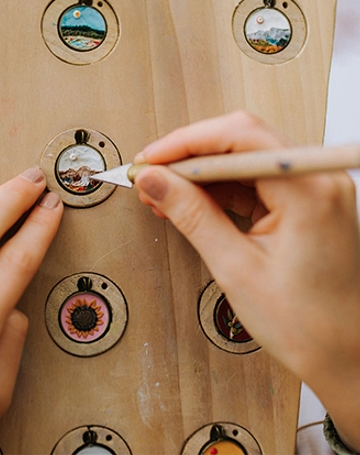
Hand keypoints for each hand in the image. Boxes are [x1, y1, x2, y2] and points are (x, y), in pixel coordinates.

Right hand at [134, 111, 359, 450]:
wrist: (341, 355)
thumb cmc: (307, 323)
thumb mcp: (236, 268)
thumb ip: (192, 215)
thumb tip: (156, 181)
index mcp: (309, 191)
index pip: (238, 137)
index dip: (185, 143)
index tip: (150, 159)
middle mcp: (316, 179)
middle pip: (239, 141)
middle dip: (187, 156)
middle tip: (150, 175)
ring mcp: (310, 189)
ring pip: (240, 159)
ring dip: (197, 174)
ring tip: (162, 193)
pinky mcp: (300, 202)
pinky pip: (249, 181)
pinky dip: (215, 189)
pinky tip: (188, 202)